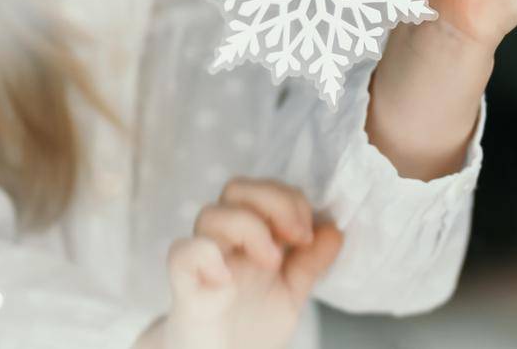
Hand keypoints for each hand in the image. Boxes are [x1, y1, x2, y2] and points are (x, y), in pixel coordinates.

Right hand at [157, 178, 342, 348]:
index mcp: (249, 237)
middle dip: (274, 201)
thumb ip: (310, 263)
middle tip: (297, 236)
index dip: (290, 200)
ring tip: (271, 261)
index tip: (309, 233)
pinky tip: (228, 278)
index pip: (263, 190)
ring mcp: (203, 262)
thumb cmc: (249, 327)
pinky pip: (181, 253)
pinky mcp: (185, 286)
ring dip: (249, 226)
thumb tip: (334, 230)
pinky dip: (205, 255)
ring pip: (211, 214)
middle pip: (237, 189)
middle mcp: (224, 242)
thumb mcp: (290, 293)